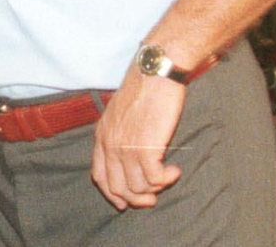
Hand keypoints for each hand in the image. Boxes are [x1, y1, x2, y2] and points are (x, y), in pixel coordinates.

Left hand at [90, 73, 185, 209]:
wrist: (155, 73)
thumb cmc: (143, 89)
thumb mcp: (119, 112)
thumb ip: (118, 134)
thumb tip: (127, 157)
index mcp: (102, 135)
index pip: (99, 176)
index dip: (113, 194)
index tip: (126, 202)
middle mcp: (110, 144)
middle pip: (117, 188)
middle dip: (136, 199)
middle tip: (153, 198)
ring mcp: (126, 148)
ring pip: (137, 187)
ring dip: (155, 189)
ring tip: (167, 178)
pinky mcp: (146, 148)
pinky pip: (155, 179)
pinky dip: (167, 179)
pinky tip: (175, 170)